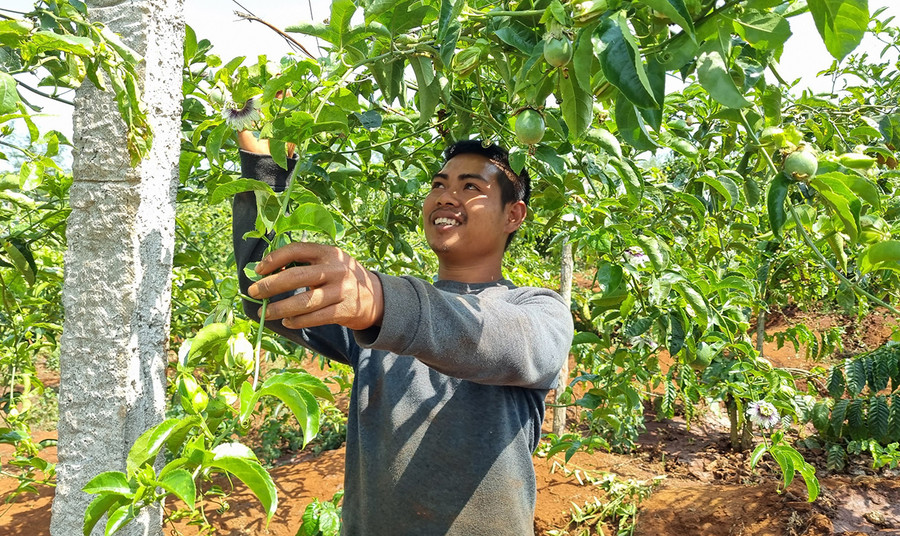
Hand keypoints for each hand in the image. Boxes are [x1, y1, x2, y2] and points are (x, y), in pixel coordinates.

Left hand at [247, 242, 383, 330]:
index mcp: (329, 253)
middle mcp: (335, 270)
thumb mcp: (329, 262)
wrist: (376, 297)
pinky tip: (286, 321)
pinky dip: (297, 321)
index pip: (297, 250)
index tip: (258, 269)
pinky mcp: (344, 311)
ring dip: (279, 308)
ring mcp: (341, 291)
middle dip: (270, 286)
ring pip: (303, 302)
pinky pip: (314, 318)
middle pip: (296, 277)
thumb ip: (305, 263)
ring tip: (264, 312)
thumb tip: (269, 272)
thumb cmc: (342, 277)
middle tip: (253, 293)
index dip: (274, 258)